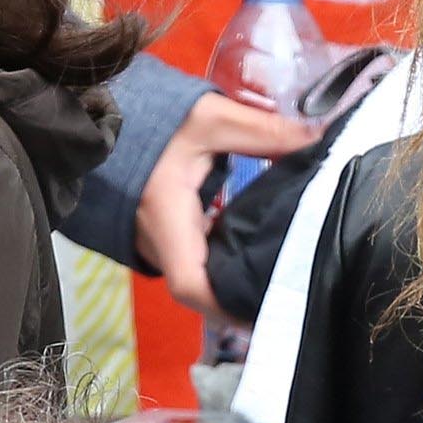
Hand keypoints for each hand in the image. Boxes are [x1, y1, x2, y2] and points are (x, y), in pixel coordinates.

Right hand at [133, 89, 324, 314]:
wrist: (105, 115)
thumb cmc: (151, 117)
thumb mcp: (210, 117)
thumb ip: (264, 131)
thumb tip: (317, 138)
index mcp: (166, 218)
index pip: (189, 285)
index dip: (224, 307)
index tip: (266, 308)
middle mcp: (156, 240)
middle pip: (200, 291)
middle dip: (238, 301)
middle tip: (290, 294)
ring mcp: (154, 241)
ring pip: (197, 277)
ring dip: (231, 284)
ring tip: (282, 278)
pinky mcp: (161, 234)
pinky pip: (193, 260)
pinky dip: (221, 265)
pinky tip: (254, 255)